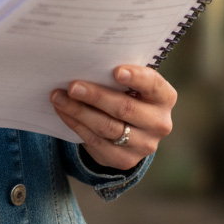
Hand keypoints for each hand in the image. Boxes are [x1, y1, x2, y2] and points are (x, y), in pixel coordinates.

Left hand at [50, 64, 175, 170]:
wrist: (132, 128)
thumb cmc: (128, 92)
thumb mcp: (131, 82)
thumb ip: (118, 74)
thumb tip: (86, 63)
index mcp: (164, 97)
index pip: (152, 85)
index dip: (136, 77)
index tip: (116, 71)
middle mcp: (159, 123)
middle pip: (124, 108)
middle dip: (95, 96)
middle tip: (72, 86)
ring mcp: (144, 145)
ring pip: (106, 127)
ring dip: (79, 111)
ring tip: (58, 97)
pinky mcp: (125, 160)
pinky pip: (96, 142)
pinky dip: (76, 125)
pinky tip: (63, 112)